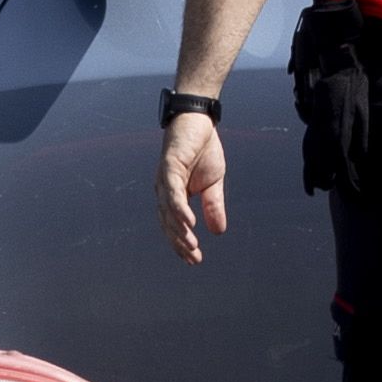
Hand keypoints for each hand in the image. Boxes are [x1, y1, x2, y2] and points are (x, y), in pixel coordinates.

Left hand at [156, 110, 230, 264]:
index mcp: (173, 195)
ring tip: (192, 245)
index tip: (194, 260)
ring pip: (168, 211)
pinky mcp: (169, 166)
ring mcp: (165, 179)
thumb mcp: (213, 183)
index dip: (182, 244)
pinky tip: (189, 221)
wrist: (200, 120)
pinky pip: (173, 191)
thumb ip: (213, 206)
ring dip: (179, 230)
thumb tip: (218, 232)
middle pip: (168, 223)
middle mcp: (164, 191)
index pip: (174, 226)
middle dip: (180, 243)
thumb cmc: (203, 150)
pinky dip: (179, 208)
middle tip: (194, 259)